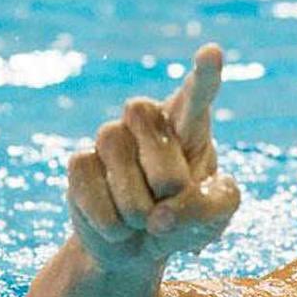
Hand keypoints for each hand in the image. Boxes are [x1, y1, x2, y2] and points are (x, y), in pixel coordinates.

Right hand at [65, 44, 239, 268]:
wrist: (142, 244)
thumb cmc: (188, 216)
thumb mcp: (217, 214)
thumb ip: (207, 208)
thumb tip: (160, 216)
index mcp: (190, 121)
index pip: (198, 94)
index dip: (205, 75)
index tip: (213, 52)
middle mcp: (147, 119)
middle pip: (163, 162)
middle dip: (170, 192)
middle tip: (170, 198)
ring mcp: (110, 136)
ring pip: (125, 177)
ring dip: (140, 213)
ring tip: (144, 214)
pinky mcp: (79, 161)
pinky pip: (92, 193)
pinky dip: (111, 223)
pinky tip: (117, 222)